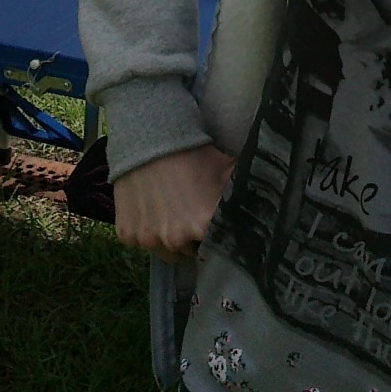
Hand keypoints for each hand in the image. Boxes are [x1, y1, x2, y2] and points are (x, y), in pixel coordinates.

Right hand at [113, 144, 235, 262]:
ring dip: (169, 239)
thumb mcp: (226, 170)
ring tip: (171, 212)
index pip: (215, 248)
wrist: (151, 140)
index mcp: (202, 227)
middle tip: (191, 214)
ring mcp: (148, 240)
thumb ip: (240, 193)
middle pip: (190, 252)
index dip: (216, 238)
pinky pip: (140, 242)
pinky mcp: (127, 235)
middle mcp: (175, 240)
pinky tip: (150, 209)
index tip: (214, 227)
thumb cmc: (194, 155)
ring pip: (165, 252)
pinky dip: (145, 230)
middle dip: (193, 238)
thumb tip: (264, 201)